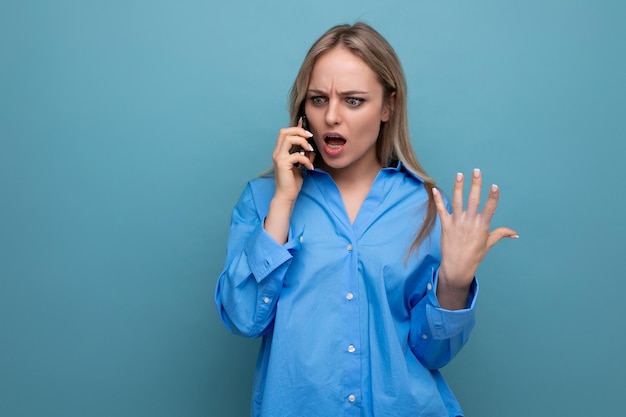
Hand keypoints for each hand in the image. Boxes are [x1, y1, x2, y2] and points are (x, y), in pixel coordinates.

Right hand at [264, 119, 315, 244]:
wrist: (286, 196)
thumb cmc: (292, 182)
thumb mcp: (300, 166)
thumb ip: (304, 155)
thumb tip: (311, 148)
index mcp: (280, 152)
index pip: (285, 133)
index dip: (296, 127)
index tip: (306, 125)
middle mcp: (277, 153)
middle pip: (284, 132)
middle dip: (299, 131)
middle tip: (310, 136)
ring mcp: (278, 158)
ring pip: (288, 139)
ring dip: (302, 142)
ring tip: (310, 149)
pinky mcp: (282, 164)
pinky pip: (296, 155)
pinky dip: (306, 159)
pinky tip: (310, 167)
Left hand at [432, 169, 517, 308]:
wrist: (457, 266)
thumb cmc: (475, 255)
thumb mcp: (489, 243)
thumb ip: (501, 234)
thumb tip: (516, 234)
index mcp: (482, 226)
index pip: (489, 208)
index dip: (492, 197)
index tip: (494, 186)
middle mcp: (470, 222)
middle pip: (474, 200)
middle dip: (475, 185)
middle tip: (476, 171)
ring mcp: (457, 223)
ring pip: (457, 202)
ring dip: (458, 187)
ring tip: (460, 174)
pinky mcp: (446, 225)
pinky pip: (441, 210)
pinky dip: (438, 200)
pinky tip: (435, 189)